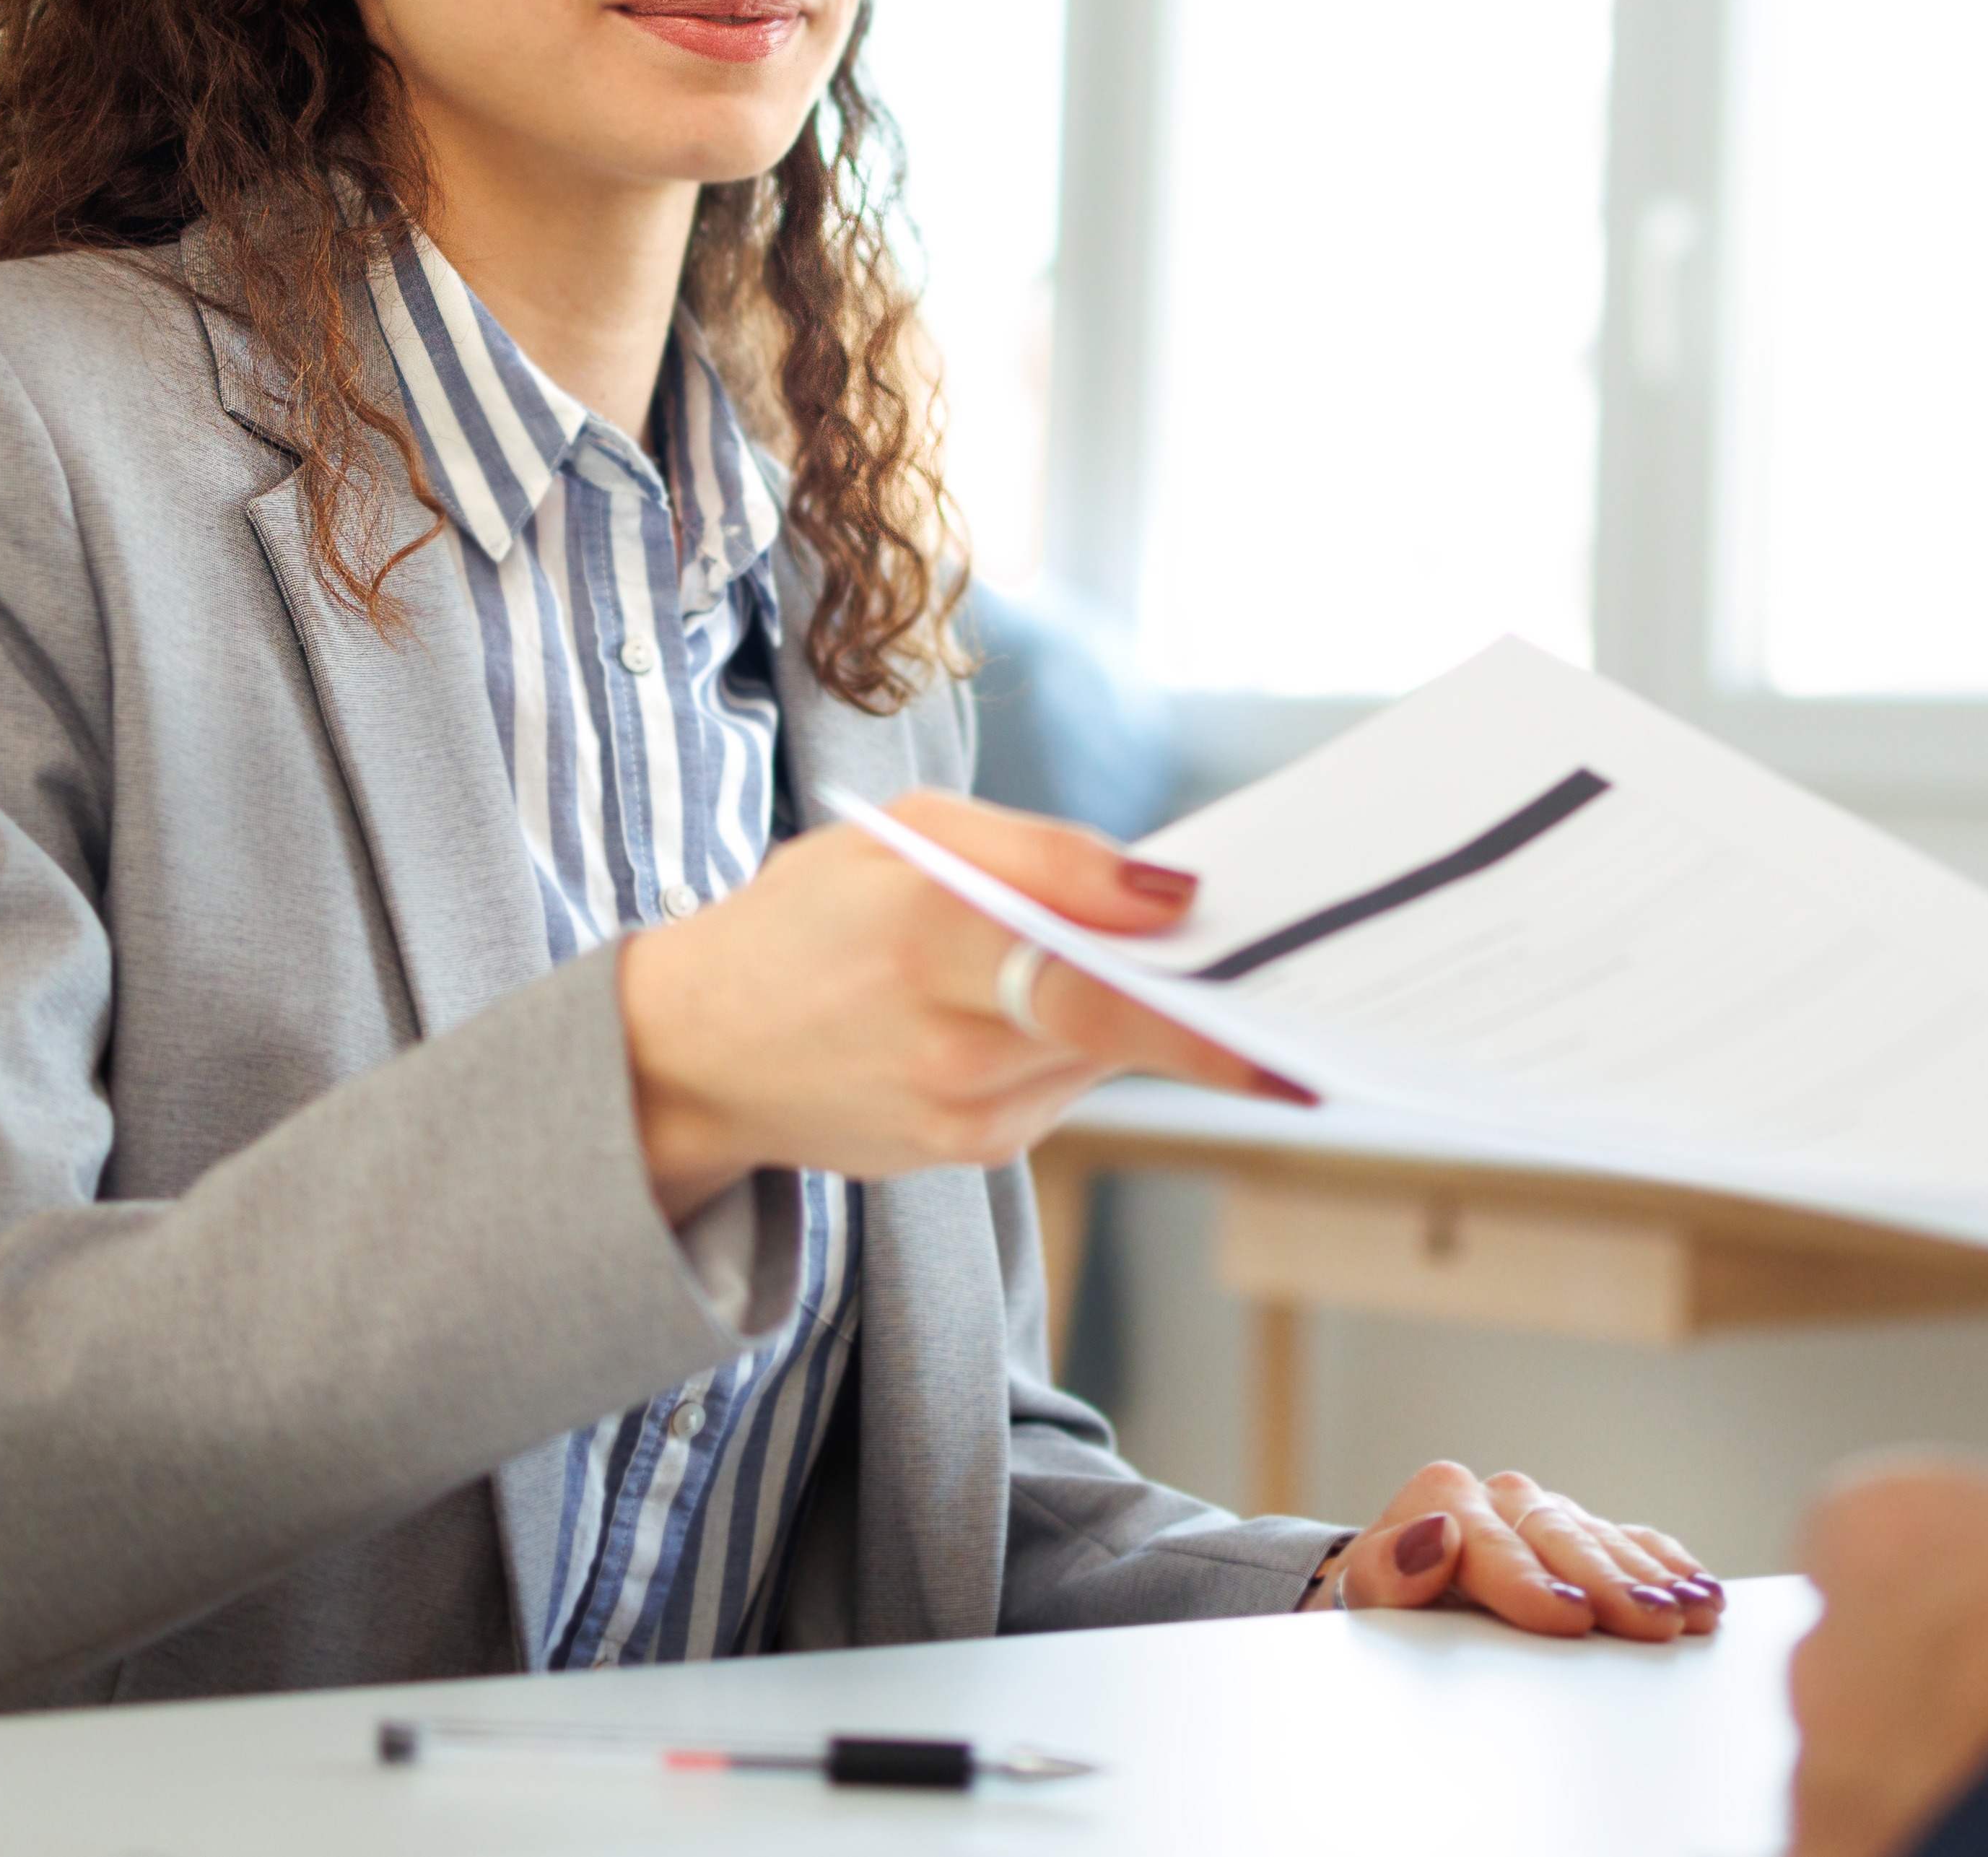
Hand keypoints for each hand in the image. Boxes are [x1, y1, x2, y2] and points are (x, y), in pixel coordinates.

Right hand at [612, 791, 1296, 1214]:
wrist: (696, 1052)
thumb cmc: (808, 918)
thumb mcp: (902, 837)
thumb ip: (1037, 853)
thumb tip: (1166, 889)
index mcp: (918, 931)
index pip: (1075, 960)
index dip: (1165, 958)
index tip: (1229, 931)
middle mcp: (940, 1036)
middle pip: (1110, 1022)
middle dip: (1200, 1006)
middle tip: (1291, 995)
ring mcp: (955, 1109)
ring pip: (1102, 1052)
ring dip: (1147, 1012)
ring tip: (1190, 968)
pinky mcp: (968, 1151)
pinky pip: (1067, 1087)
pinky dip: (1088, 1046)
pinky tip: (1079, 1010)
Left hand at [1307, 1461, 1726, 1640]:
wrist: (1395, 1600)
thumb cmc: (1382, 1607)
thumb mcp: (1367, 1598)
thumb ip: (1388, 1571)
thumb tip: (1435, 1535)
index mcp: (1443, 1498)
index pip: (1490, 1540)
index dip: (1531, 1580)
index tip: (1567, 1617)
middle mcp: (1501, 1497)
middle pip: (1558, 1538)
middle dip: (1608, 1583)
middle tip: (1651, 1623)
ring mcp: (1546, 1513)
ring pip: (1602, 1538)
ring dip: (1651, 1577)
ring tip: (1692, 1612)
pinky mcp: (1581, 1532)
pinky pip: (1631, 1539)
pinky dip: (1667, 1566)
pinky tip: (1700, 1591)